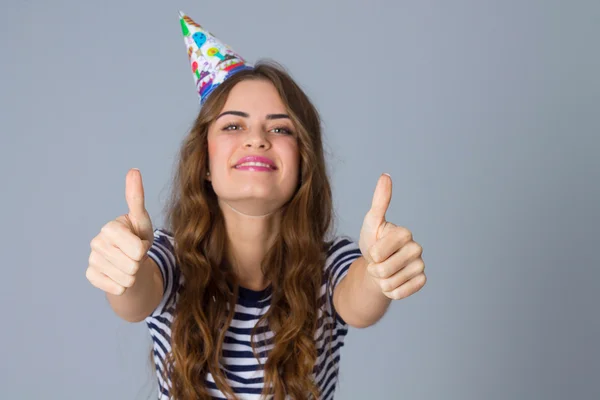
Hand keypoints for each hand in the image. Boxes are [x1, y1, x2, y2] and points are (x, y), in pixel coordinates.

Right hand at [86, 169, 154, 294]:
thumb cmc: (137, 238)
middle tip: (134, 255)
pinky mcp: (91, 276)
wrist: (129, 262)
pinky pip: (117, 288)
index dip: (144, 249)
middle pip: (133, 265)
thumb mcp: (142, 220)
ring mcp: (92, 260)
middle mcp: (96, 242)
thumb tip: (133, 170)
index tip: (139, 242)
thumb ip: (137, 198)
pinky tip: (119, 275)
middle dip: (139, 263)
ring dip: (133, 275)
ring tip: (128, 264)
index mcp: (110, 227)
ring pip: (127, 278)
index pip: (137, 249)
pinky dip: (124, 285)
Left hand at [359, 173, 425, 299]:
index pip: (380, 251)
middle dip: (375, 270)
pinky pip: (400, 293)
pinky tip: (393, 281)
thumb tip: (386, 175)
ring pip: (391, 282)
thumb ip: (379, 201)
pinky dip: (391, 291)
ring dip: (381, 281)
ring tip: (384, 272)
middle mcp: (416, 248)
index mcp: (404, 233)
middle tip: (378, 262)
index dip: (372, 254)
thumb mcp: (371, 223)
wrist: (377, 266)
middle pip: (385, 269)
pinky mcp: (421, 281)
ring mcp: (420, 265)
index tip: (374, 249)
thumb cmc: (373, 242)